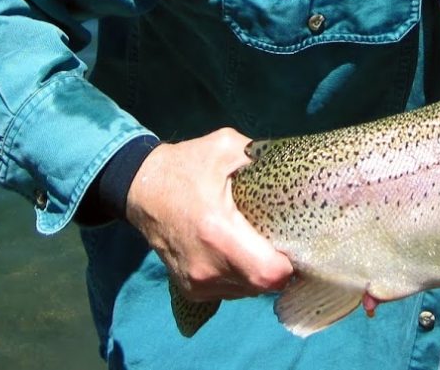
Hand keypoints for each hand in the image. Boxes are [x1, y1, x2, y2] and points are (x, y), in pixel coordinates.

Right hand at [125, 128, 292, 302]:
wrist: (141, 189)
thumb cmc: (186, 166)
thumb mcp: (227, 147)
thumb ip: (264, 157)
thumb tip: (298, 168)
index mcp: (218, 231)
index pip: (270, 273)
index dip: (288, 263)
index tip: (290, 242)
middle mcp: (206, 265)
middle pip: (263, 286)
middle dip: (277, 267)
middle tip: (278, 240)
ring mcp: (196, 283)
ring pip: (248, 292)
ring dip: (258, 273)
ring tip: (255, 245)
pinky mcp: (191, 290)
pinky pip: (230, 292)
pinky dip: (240, 278)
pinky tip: (237, 254)